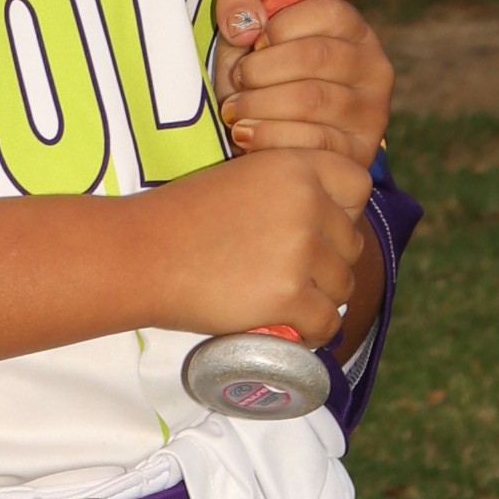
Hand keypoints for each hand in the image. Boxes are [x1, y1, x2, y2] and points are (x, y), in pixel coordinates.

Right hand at [131, 147, 371, 349]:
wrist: (140, 253)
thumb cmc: (180, 218)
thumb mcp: (241, 179)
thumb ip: (286, 191)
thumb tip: (327, 224)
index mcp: (294, 165)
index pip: (358, 184)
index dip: (343, 210)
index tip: (318, 229)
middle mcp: (307, 202)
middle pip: (352, 244)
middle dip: (328, 263)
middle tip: (288, 273)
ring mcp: (300, 250)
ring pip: (343, 286)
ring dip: (319, 299)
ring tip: (283, 302)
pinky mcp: (288, 295)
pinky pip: (327, 322)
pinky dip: (312, 333)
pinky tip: (292, 330)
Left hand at [208, 0, 392, 166]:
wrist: (274, 141)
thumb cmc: (263, 78)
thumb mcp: (247, 36)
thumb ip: (237, 3)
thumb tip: (246, 23)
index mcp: (353, 30)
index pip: (326, 11)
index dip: (280, 26)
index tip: (254, 43)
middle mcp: (373, 67)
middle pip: (314, 56)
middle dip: (262, 69)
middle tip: (238, 80)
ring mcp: (371, 111)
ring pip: (311, 100)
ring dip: (258, 104)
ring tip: (234, 110)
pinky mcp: (359, 151)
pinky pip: (312, 141)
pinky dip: (268, 137)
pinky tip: (245, 136)